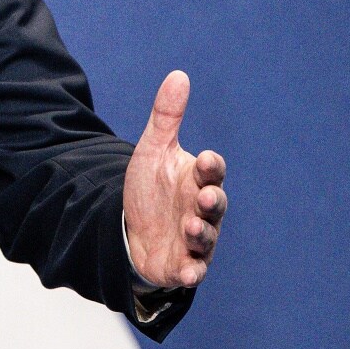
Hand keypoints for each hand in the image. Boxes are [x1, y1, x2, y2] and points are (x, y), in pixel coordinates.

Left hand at [122, 71, 227, 289]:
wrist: (133, 227)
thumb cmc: (152, 188)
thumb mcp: (153, 150)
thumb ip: (166, 116)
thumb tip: (178, 75)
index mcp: (199, 180)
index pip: (212, 171)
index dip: (211, 167)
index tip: (206, 160)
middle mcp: (202, 210)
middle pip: (215, 205)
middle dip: (212, 201)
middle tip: (206, 197)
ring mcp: (195, 239)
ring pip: (206, 237)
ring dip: (201, 233)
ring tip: (191, 226)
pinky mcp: (183, 264)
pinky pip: (193, 270)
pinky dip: (193, 272)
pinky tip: (190, 274)